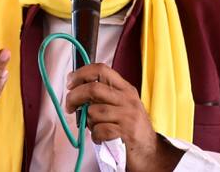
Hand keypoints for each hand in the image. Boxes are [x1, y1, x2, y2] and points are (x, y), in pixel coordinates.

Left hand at [65, 63, 182, 171]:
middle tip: (69, 106)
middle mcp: (127, 98)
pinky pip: (99, 130)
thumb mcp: (120, 105)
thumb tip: (75, 92)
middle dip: (75, 97)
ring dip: (87, 121)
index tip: (70, 82)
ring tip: (93, 126)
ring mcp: (128, 115)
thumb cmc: (130, 127)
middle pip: (93, 88)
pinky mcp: (127, 132)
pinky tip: (100, 137)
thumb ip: (102, 96)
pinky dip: (95, 135)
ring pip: (94, 111)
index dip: (81, 73)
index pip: (101, 69)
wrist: (149, 150)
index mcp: (125, 88)